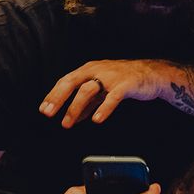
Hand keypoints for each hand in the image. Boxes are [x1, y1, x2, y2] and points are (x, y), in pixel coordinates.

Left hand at [40, 60, 168, 127]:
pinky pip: (112, 97)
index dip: (53, 95)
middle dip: (58, 99)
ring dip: (75, 108)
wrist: (150, 74)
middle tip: (48, 114)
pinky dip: (103, 108)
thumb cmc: (122, 80)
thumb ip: (88, 103)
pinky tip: (96, 119)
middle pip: (72, 82)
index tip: (43, 109)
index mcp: (88, 70)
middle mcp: (96, 70)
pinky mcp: (125, 85)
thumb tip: (73, 118)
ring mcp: (110, 77)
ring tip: (68, 123)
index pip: (65, 81)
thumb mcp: (102, 90)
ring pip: (88, 90)